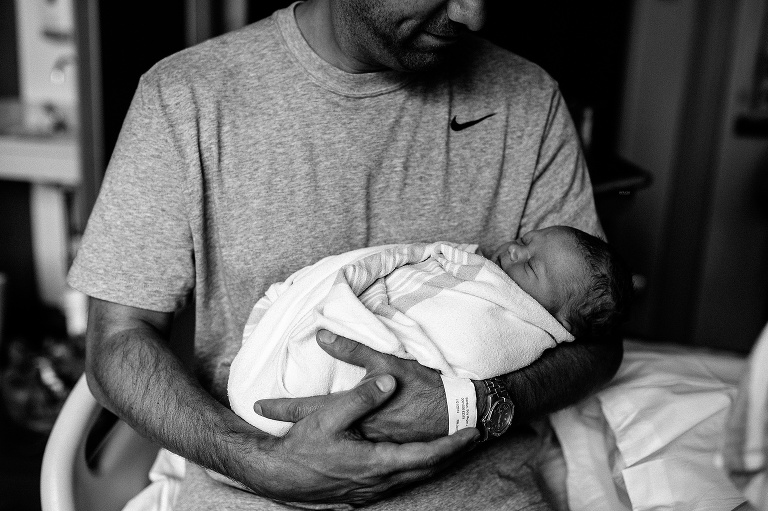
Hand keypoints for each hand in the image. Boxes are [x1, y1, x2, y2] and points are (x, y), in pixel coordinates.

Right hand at [247, 374, 478, 504]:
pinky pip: (397, 483)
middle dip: (450, 455)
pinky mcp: (360, 494)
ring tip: (450, 448)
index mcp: (376, 463)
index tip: (472, 433)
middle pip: (426, 470)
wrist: (277, 477)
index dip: (452, 444)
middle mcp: (378, 482)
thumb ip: (362, 398)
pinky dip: (413, 471)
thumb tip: (389, 382)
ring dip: (433, 462)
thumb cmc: (301, 448)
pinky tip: (412, 462)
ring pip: (412, 478)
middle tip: (470, 439)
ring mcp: (369, 491)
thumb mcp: (329, 417)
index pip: (426, 455)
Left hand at [255, 330, 447, 442]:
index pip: (307, 408)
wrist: (455, 414)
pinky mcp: (382, 454)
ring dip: (307, 442)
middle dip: (287, 427)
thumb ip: (352, 350)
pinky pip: (349, 453)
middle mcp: (355, 433)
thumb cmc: (420, 386)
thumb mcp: (386, 362)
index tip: (257, 405)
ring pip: (328, 446)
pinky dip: (333, 452)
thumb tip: (322, 335)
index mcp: (353, 410)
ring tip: (286, 440)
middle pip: (313, 431)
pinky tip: (325, 453)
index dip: (281, 407)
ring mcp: (368, 447)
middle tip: (262, 426)